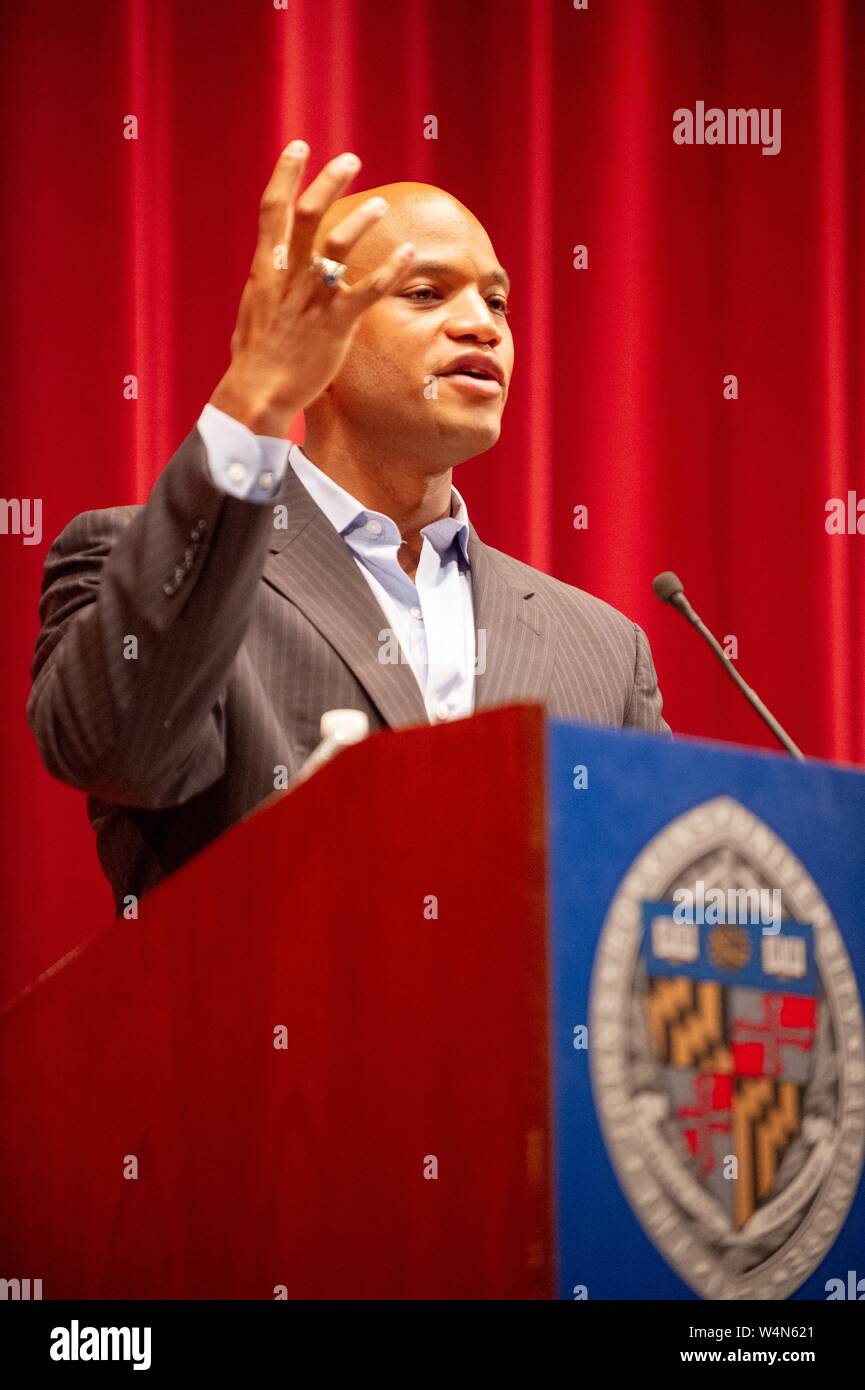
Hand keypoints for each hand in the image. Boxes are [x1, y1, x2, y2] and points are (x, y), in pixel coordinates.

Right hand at [209, 141, 414, 435]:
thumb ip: (269, 284)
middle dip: (328, 183)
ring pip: (339, 246)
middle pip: (308, 216)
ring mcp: (313, 299)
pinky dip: (391, 269)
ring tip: (382, 204)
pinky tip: (411, 253)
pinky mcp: (336, 323)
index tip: (300, 148)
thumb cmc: (255, 357)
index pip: (273, 211)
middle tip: (351, 160)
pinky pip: (368, 290)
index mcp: (266, 270)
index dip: (286, 175)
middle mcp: (289, 277)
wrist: (257, 392)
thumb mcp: (255, 310)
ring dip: (362, 220)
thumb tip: (272, 268)